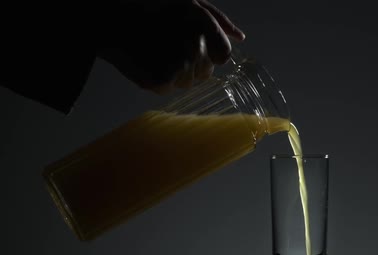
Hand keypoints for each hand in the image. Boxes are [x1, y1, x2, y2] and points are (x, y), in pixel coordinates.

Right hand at [96, 0, 244, 94]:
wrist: (102, 18)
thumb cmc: (146, 7)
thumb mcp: (185, 3)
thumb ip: (217, 20)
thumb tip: (241, 37)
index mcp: (200, 22)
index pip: (223, 54)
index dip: (212, 54)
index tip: (194, 49)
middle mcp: (193, 44)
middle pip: (205, 71)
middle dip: (191, 63)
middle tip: (164, 46)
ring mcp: (177, 64)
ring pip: (188, 82)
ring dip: (175, 73)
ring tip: (152, 53)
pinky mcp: (160, 81)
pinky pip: (168, 88)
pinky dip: (157, 80)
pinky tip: (143, 62)